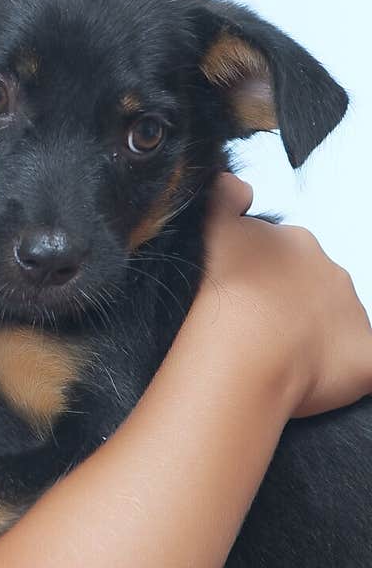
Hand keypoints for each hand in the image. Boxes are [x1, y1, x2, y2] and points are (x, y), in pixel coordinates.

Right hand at [196, 173, 371, 417]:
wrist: (246, 343)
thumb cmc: (224, 288)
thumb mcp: (212, 225)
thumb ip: (224, 197)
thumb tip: (236, 185)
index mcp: (297, 243)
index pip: (286, 257)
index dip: (263, 279)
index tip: (243, 297)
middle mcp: (332, 272)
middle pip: (315, 289)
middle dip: (294, 307)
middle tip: (260, 331)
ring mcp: (352, 315)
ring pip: (336, 326)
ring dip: (316, 339)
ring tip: (280, 362)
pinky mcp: (366, 357)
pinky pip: (363, 364)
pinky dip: (348, 371)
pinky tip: (322, 382)